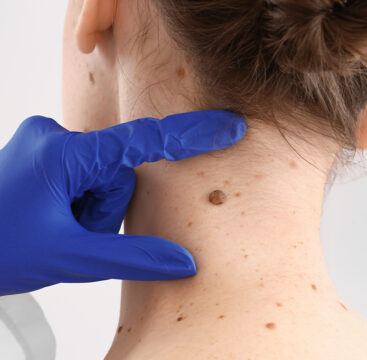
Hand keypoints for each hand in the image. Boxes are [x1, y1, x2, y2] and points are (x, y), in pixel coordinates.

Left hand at [0, 111, 246, 294]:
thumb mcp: (68, 256)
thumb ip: (131, 258)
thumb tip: (184, 262)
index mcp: (64, 154)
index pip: (143, 141)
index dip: (192, 135)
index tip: (229, 127)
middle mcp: (56, 138)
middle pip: (119, 173)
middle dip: (106, 209)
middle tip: (74, 234)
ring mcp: (48, 145)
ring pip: (102, 180)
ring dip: (92, 211)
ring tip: (59, 230)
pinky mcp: (45, 156)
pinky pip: (85, 176)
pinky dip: (81, 203)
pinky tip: (55, 220)